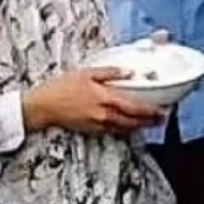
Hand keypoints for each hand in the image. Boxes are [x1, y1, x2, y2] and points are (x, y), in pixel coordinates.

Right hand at [22, 68, 163, 135]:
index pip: (134, 108)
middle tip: (161, 120)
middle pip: (132, 122)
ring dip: (138, 127)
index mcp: (105, 98)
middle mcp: (103, 115)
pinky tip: (128, 126)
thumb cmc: (62, 87)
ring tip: (150, 124)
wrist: (42, 106)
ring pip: (123, 128)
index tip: (162, 111)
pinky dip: (123, 129)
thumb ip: (110, 72)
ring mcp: (97, 124)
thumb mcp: (87, 73)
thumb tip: (129, 72)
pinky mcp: (90, 130)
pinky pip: (112, 131)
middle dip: (149, 122)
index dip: (150, 111)